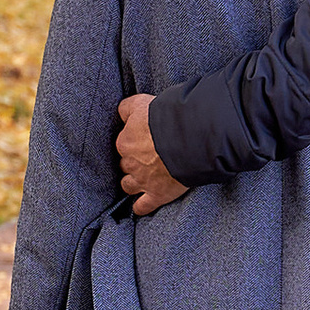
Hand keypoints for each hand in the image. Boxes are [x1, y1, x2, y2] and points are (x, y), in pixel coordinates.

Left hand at [119, 91, 186, 213]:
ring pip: (128, 185)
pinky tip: (140, 206)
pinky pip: (142, 206)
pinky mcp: (156, 194)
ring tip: (141, 181)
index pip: (123, 143)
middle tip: (148, 157)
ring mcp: (142, 180)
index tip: (144, 140)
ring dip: (133, 183)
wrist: (188, 139)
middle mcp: (130, 162)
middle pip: (126, 164)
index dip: (134, 142)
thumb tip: (120, 113)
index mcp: (125, 141)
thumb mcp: (142, 102)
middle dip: (134, 162)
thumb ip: (127, 107)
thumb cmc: (167, 118)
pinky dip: (141, 207)